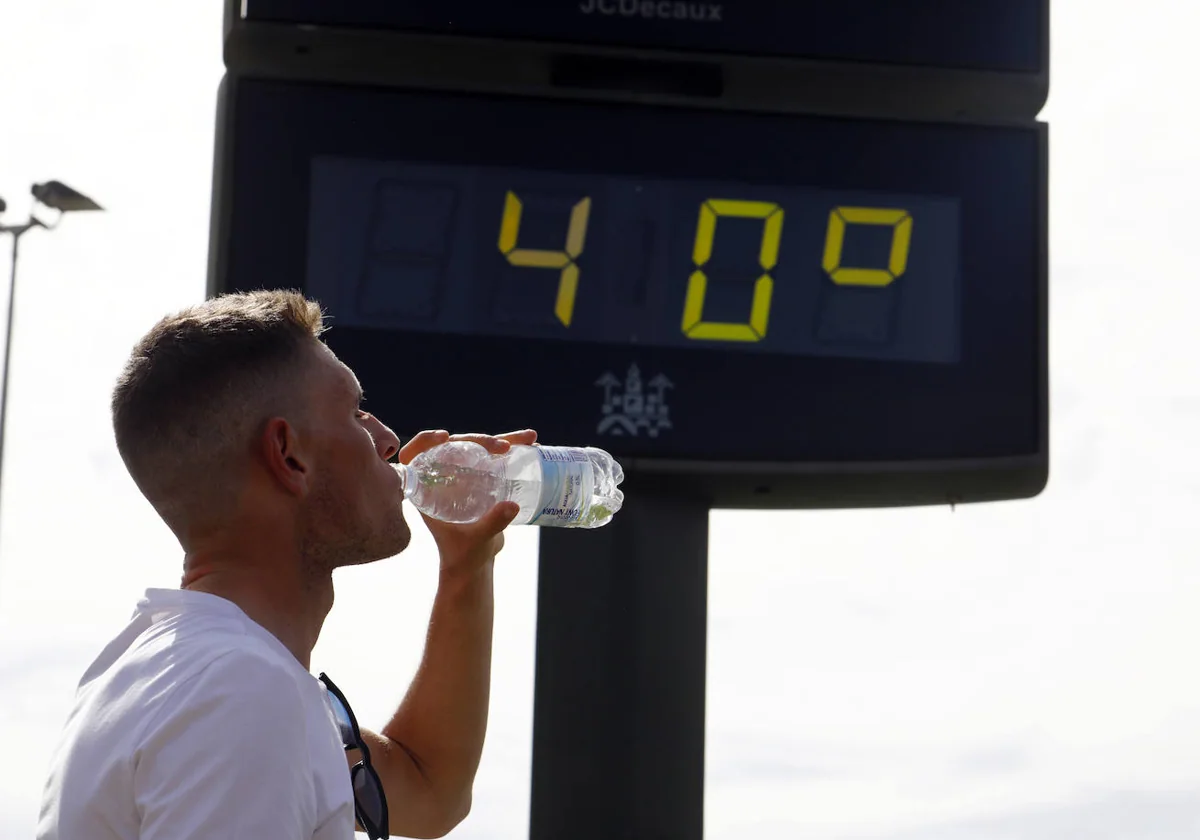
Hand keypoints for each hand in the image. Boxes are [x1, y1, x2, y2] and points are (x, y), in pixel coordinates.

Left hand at [398, 428, 538, 574]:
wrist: (475, 565)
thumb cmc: (464, 556)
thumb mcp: (475, 540)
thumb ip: (492, 524)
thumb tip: (512, 506)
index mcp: (427, 490)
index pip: (416, 456)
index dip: (424, 441)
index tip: (444, 437)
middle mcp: (443, 479)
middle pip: (455, 447)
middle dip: (480, 440)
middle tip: (503, 446)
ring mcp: (464, 478)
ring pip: (479, 449)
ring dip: (504, 439)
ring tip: (529, 438)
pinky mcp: (482, 480)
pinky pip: (495, 460)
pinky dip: (514, 452)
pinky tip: (532, 446)